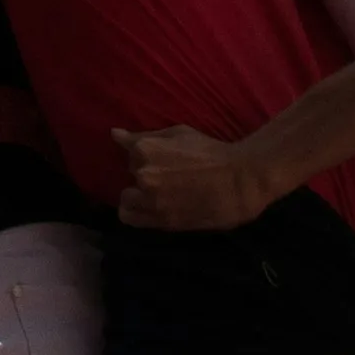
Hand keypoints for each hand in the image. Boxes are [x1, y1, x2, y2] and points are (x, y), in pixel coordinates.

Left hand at [111, 123, 283, 234]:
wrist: (239, 182)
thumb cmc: (211, 152)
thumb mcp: (178, 133)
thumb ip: (144, 136)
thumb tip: (115, 134)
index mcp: (145, 150)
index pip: (129, 152)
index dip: (142, 154)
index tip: (158, 158)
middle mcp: (142, 175)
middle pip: (129, 176)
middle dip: (141, 175)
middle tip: (164, 177)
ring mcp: (151, 201)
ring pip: (126, 202)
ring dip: (136, 198)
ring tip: (156, 196)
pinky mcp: (161, 221)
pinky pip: (134, 220)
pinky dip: (138, 215)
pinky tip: (153, 209)